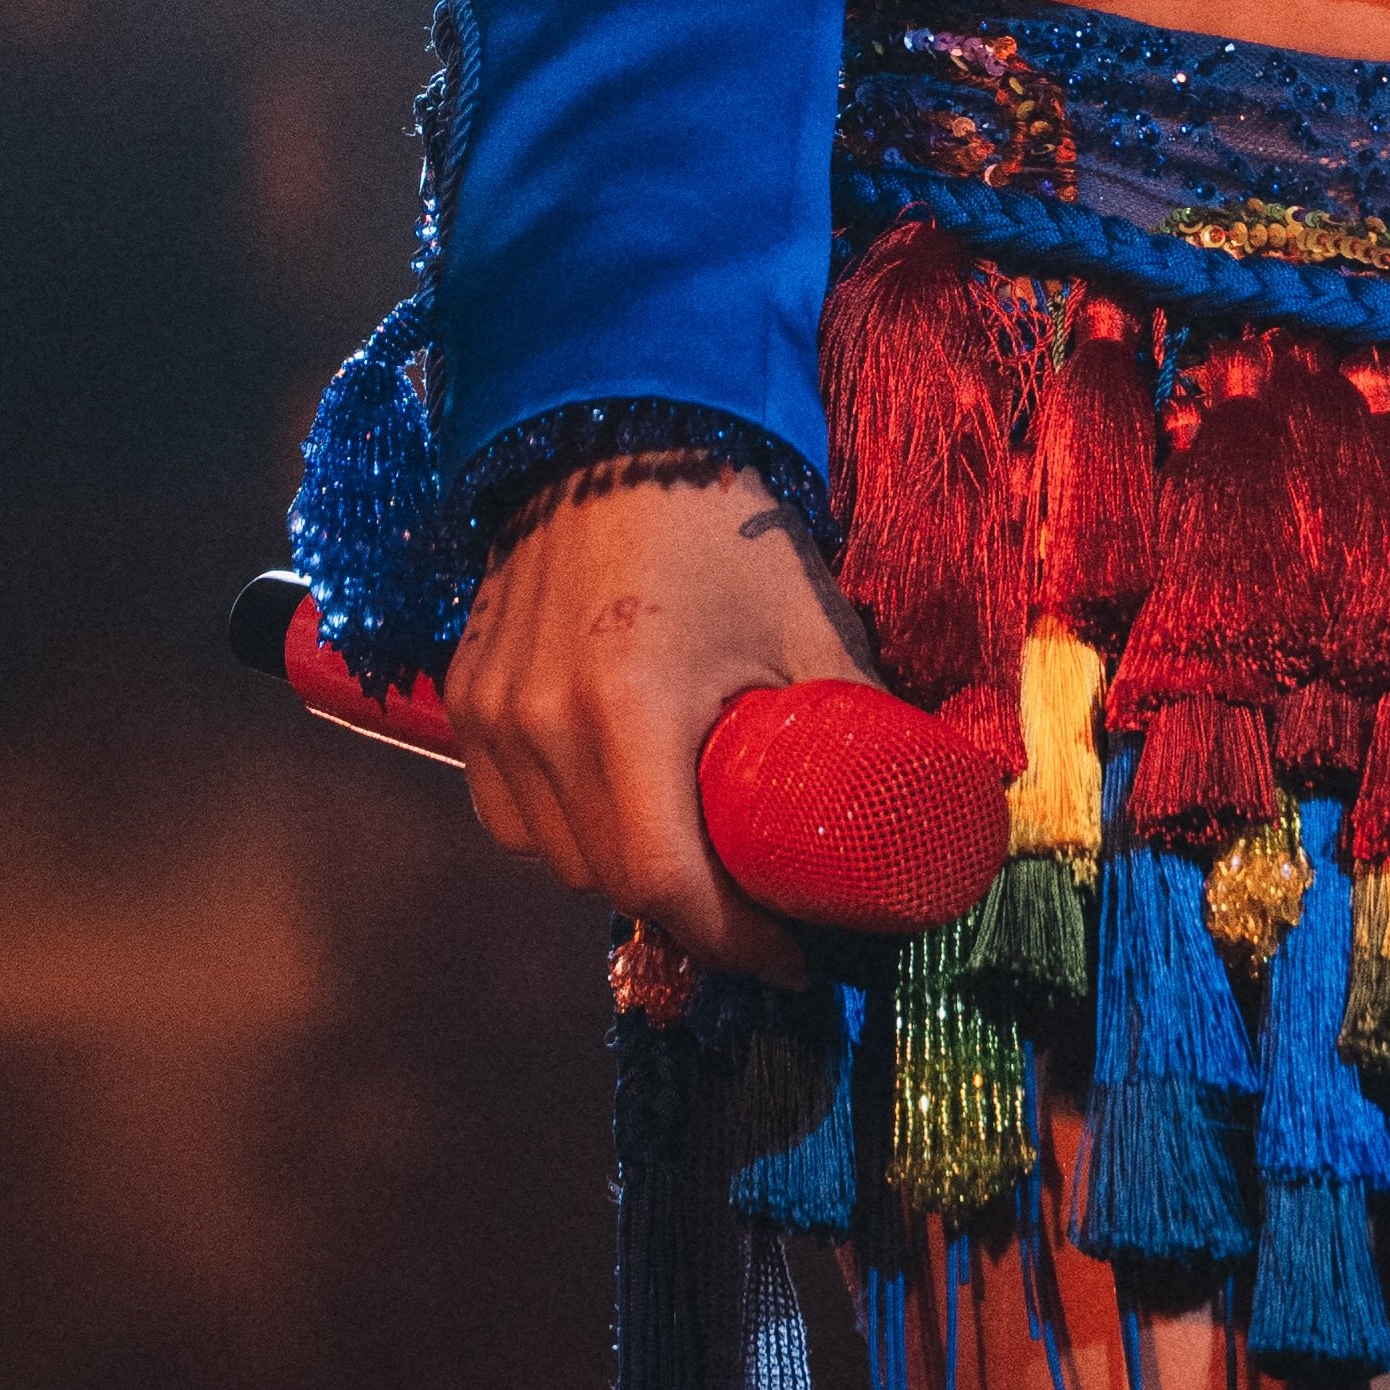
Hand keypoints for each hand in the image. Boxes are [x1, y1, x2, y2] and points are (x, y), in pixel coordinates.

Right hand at [442, 460, 876, 979]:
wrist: (622, 432)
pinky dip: (561, 827)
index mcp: (629, 710)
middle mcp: (540, 723)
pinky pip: (508, 808)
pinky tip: (616, 803)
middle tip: (758, 905)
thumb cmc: (724, 527)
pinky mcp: (463, 698)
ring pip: (549, 855)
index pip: (665, 883)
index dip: (734, 942)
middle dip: (690, 912)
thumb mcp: (809, 623)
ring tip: (694, 851)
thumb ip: (860, 722)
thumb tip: (926, 806)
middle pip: (608, 880)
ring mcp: (488, 713)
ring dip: (621, 872)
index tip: (794, 957)